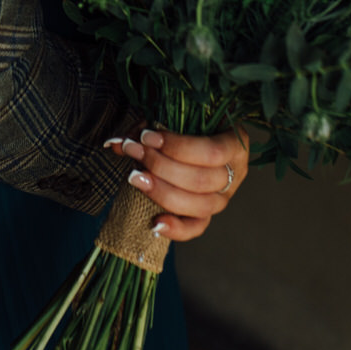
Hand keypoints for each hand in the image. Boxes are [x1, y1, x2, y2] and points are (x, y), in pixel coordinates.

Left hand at [105, 127, 247, 241]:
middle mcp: (235, 174)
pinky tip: (155, 223)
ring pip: (198, 206)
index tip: (146, 136)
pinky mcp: (207, 214)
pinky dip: (176, 230)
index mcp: (236, 145)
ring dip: (162, 192)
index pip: (212, 152)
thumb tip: (114, 144)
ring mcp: (223, 197)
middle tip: (133, 151)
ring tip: (134, 177)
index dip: (177, 147)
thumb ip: (145, 130)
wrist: (190, 137)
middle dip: (161, 166)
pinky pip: (196, 228)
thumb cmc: (184, 124)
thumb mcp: (170, 119)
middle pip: (201, 181)